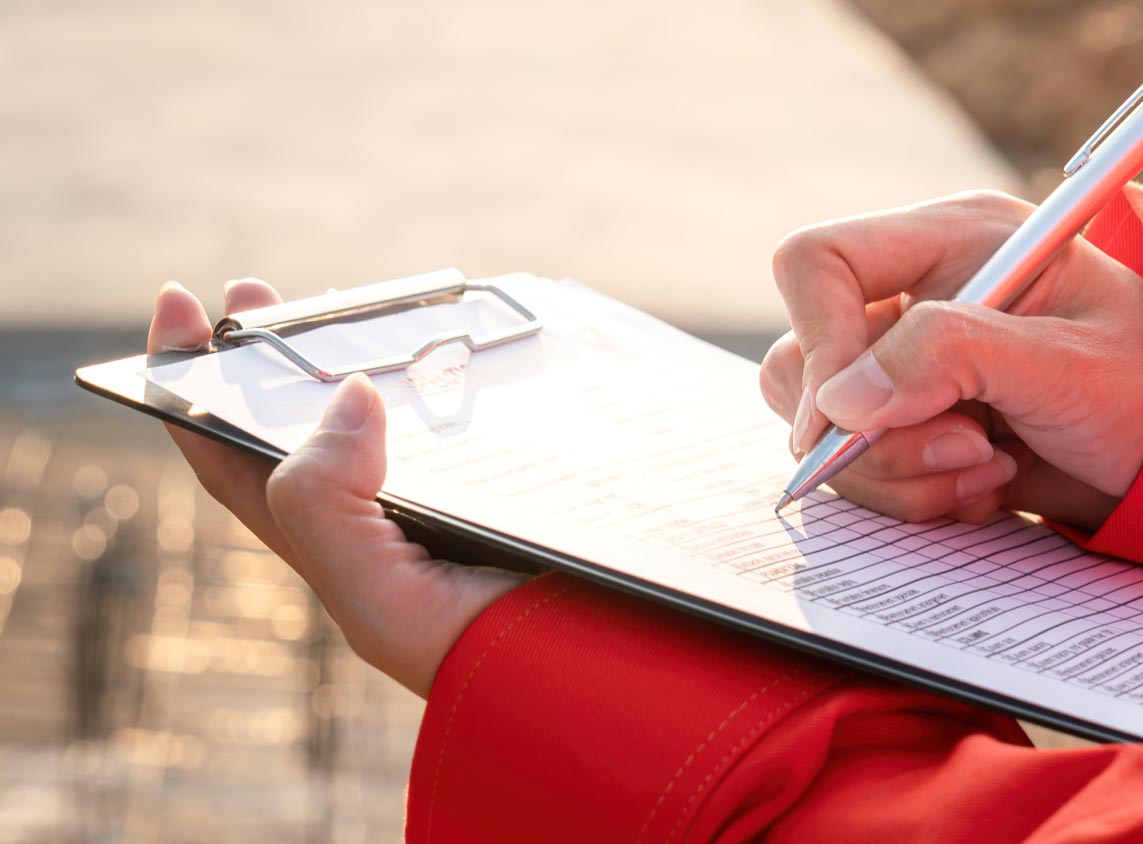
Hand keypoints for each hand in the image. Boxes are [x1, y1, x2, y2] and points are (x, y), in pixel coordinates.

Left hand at [147, 280, 526, 697]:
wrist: (614, 683)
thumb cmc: (493, 661)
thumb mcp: (382, 606)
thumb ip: (328, 511)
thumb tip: (347, 395)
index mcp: (340, 548)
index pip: (237, 461)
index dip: (191, 391)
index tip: (179, 306)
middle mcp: (389, 516)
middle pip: (306, 425)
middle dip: (271, 353)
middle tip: (260, 290)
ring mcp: (457, 491)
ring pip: (392, 411)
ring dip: (361, 350)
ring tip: (357, 301)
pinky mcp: (524, 476)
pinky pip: (477, 412)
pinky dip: (460, 369)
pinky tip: (470, 337)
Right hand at [760, 191, 1142, 529]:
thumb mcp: (1067, 364)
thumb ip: (951, 357)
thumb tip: (840, 401)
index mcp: (951, 244)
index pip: (820, 265)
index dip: (819, 338)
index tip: (849, 417)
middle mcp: (917, 299)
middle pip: (808, 362)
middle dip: (875, 433)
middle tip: (967, 449)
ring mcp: (911, 369)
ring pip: (829, 430)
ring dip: (901, 473)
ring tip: (992, 470)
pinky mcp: (916, 428)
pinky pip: (864, 473)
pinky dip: (919, 497)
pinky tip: (991, 488)